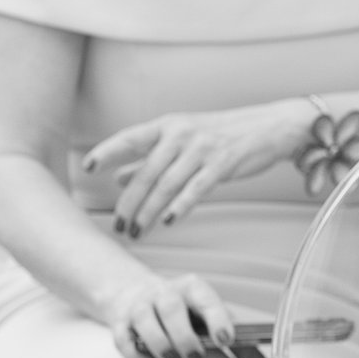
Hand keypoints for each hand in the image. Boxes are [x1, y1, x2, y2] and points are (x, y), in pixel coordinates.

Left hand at [86, 102, 309, 235]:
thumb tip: (117, 178)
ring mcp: (203, 149)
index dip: (108, 151)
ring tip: (137, 231)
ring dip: (149, 212)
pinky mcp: (224, 164)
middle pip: (146, 172)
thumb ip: (149, 159)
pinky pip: (197, 188)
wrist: (271, 126)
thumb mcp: (183, 141)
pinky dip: (181, 205)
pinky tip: (169, 220)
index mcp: (168, 126)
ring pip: (167, 184)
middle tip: (118, 225)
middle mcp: (182, 135)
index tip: (87, 167)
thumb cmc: (224, 134)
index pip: (130, 138)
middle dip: (128, 202)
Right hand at [100, 272, 233, 357]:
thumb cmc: (184, 312)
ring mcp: (141, 306)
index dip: (217, 319)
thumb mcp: (213, 319)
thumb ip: (240, 343)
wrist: (135, 294)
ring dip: (161, 346)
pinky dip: (138, 355)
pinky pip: (124, 339)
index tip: (225, 340)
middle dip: (185, 338)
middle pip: (173, 310)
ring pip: (146, 323)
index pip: (208, 300)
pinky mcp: (120, 322)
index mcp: (195, 289)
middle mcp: (166, 293)